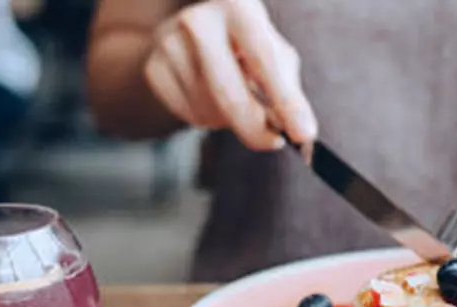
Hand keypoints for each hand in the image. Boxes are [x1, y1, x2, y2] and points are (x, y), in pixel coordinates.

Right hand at [144, 0, 315, 149]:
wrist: (188, 36)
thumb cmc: (244, 47)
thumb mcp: (272, 54)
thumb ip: (286, 90)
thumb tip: (301, 135)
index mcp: (237, 6)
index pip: (265, 61)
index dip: (286, 101)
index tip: (303, 134)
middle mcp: (198, 19)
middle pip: (229, 94)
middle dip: (256, 128)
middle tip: (275, 142)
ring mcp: (169, 43)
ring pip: (210, 110)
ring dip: (230, 120)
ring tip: (232, 95)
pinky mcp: (153, 68)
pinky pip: (190, 115)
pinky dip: (207, 119)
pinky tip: (208, 97)